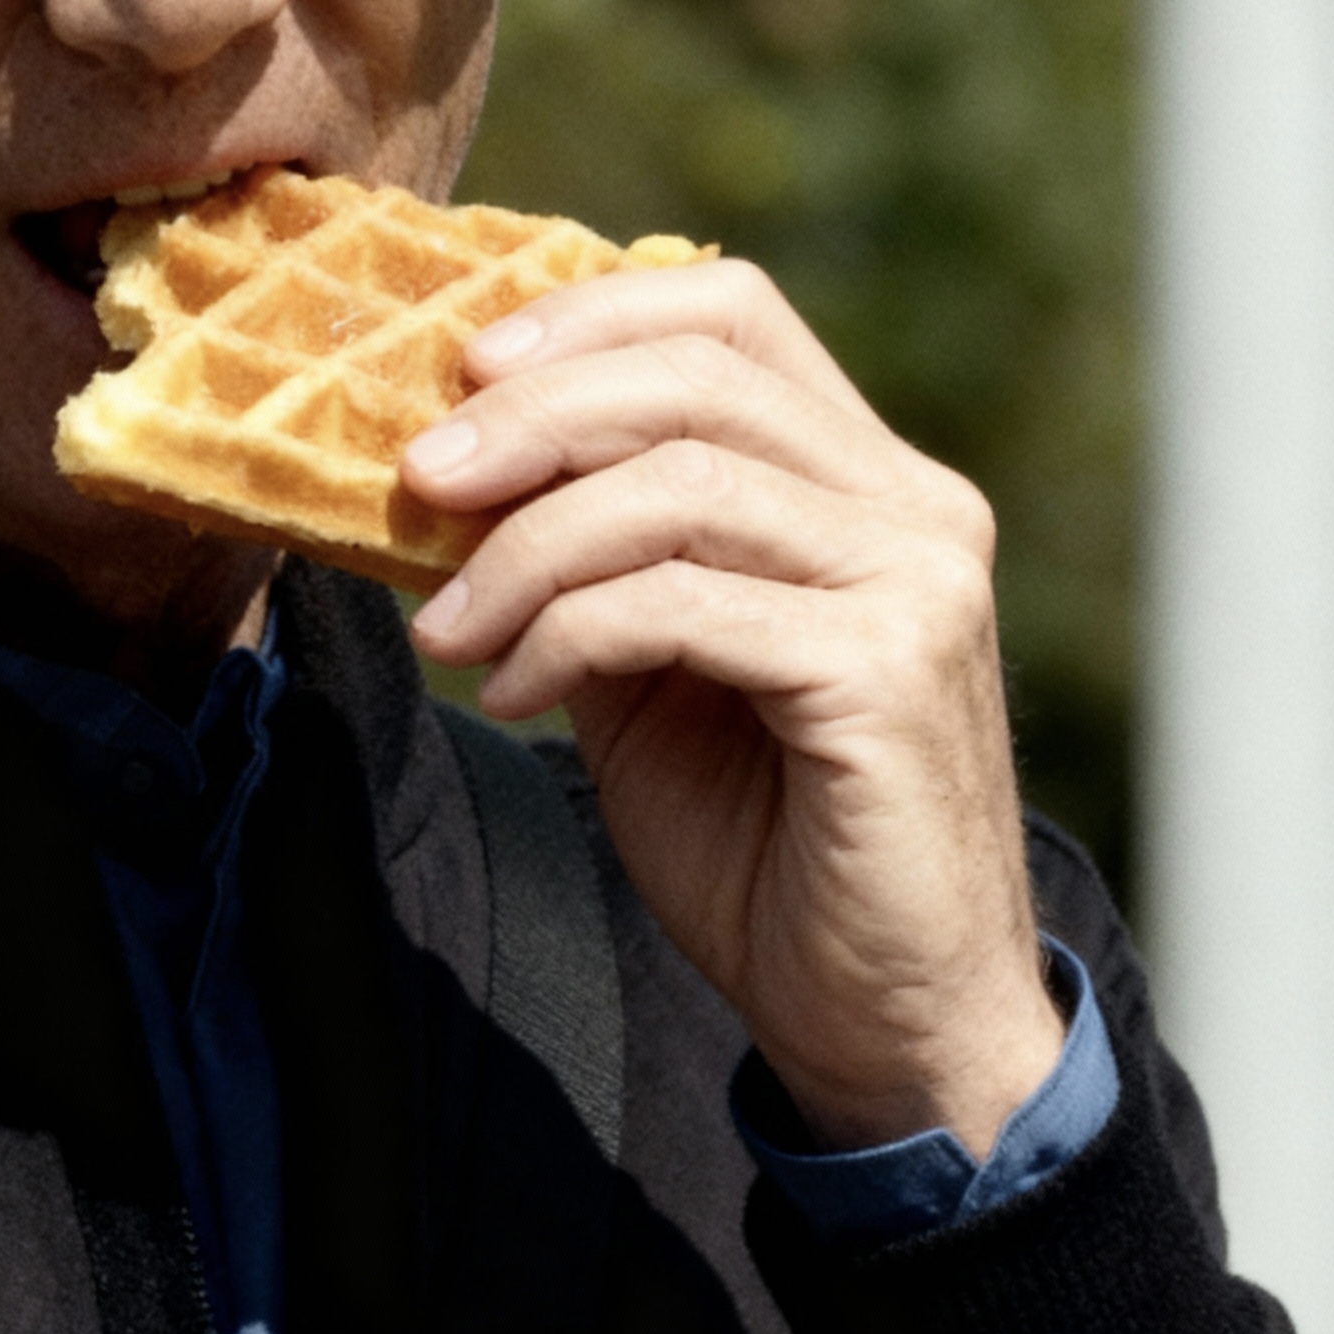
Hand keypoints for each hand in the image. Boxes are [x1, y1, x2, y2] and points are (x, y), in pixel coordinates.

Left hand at [402, 260, 1059, 1159]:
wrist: (886, 1020)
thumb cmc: (766, 845)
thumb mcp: (653, 669)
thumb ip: (592, 556)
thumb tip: (451, 466)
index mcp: (868, 479)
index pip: (733, 312)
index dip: (591, 314)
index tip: (463, 366)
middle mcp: (914, 507)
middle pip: (697, 380)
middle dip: (530, 417)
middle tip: (416, 480)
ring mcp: (916, 582)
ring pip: (681, 485)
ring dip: (528, 546)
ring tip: (449, 626)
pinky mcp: (889, 671)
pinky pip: (684, 602)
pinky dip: (568, 632)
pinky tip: (512, 693)